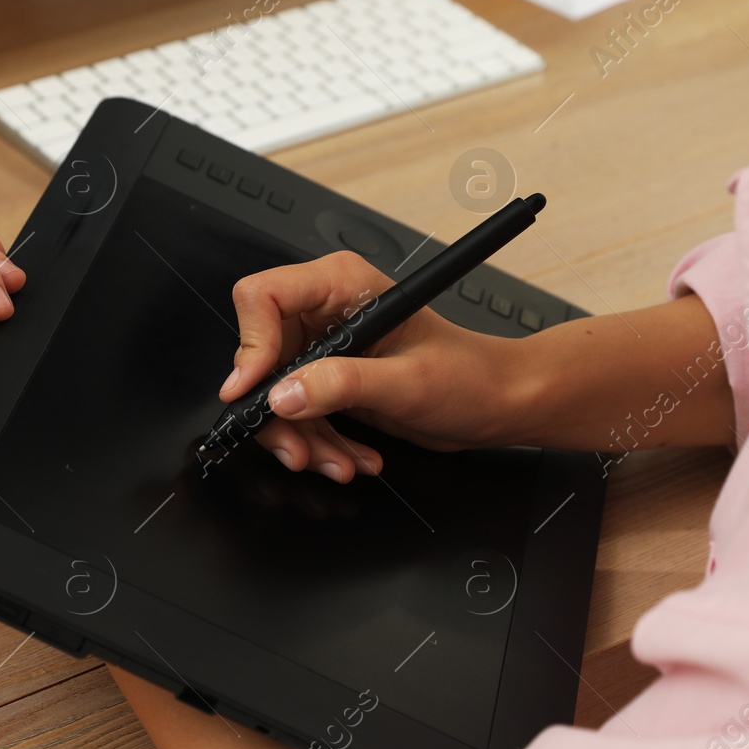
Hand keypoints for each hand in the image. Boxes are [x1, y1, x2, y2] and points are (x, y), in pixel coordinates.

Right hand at [223, 250, 534, 482]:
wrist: (498, 404)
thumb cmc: (471, 376)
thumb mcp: (406, 383)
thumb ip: (341, 385)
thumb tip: (283, 394)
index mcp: (342, 285)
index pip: (262, 298)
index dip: (250, 346)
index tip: (251, 393)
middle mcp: (327, 311)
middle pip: (261, 357)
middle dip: (278, 412)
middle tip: (298, 450)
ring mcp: (327, 348)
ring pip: (275, 394)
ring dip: (302, 438)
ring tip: (337, 462)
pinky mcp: (331, 380)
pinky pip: (299, 414)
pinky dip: (319, 443)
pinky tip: (351, 457)